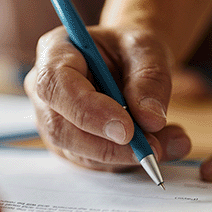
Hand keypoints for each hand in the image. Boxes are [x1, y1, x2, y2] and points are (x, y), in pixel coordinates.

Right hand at [24, 26, 190, 170]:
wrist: (129, 62)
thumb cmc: (130, 49)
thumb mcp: (147, 49)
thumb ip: (150, 79)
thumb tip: (150, 120)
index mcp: (54, 52)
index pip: (56, 85)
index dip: (88, 111)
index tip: (127, 128)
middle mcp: (45, 90)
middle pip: (61, 128)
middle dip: (108, 145)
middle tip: (152, 147)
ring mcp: (52, 121)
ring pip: (79, 152)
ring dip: (124, 156)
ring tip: (167, 142)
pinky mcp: (69, 146)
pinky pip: (94, 163)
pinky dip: (127, 160)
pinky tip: (158, 145)